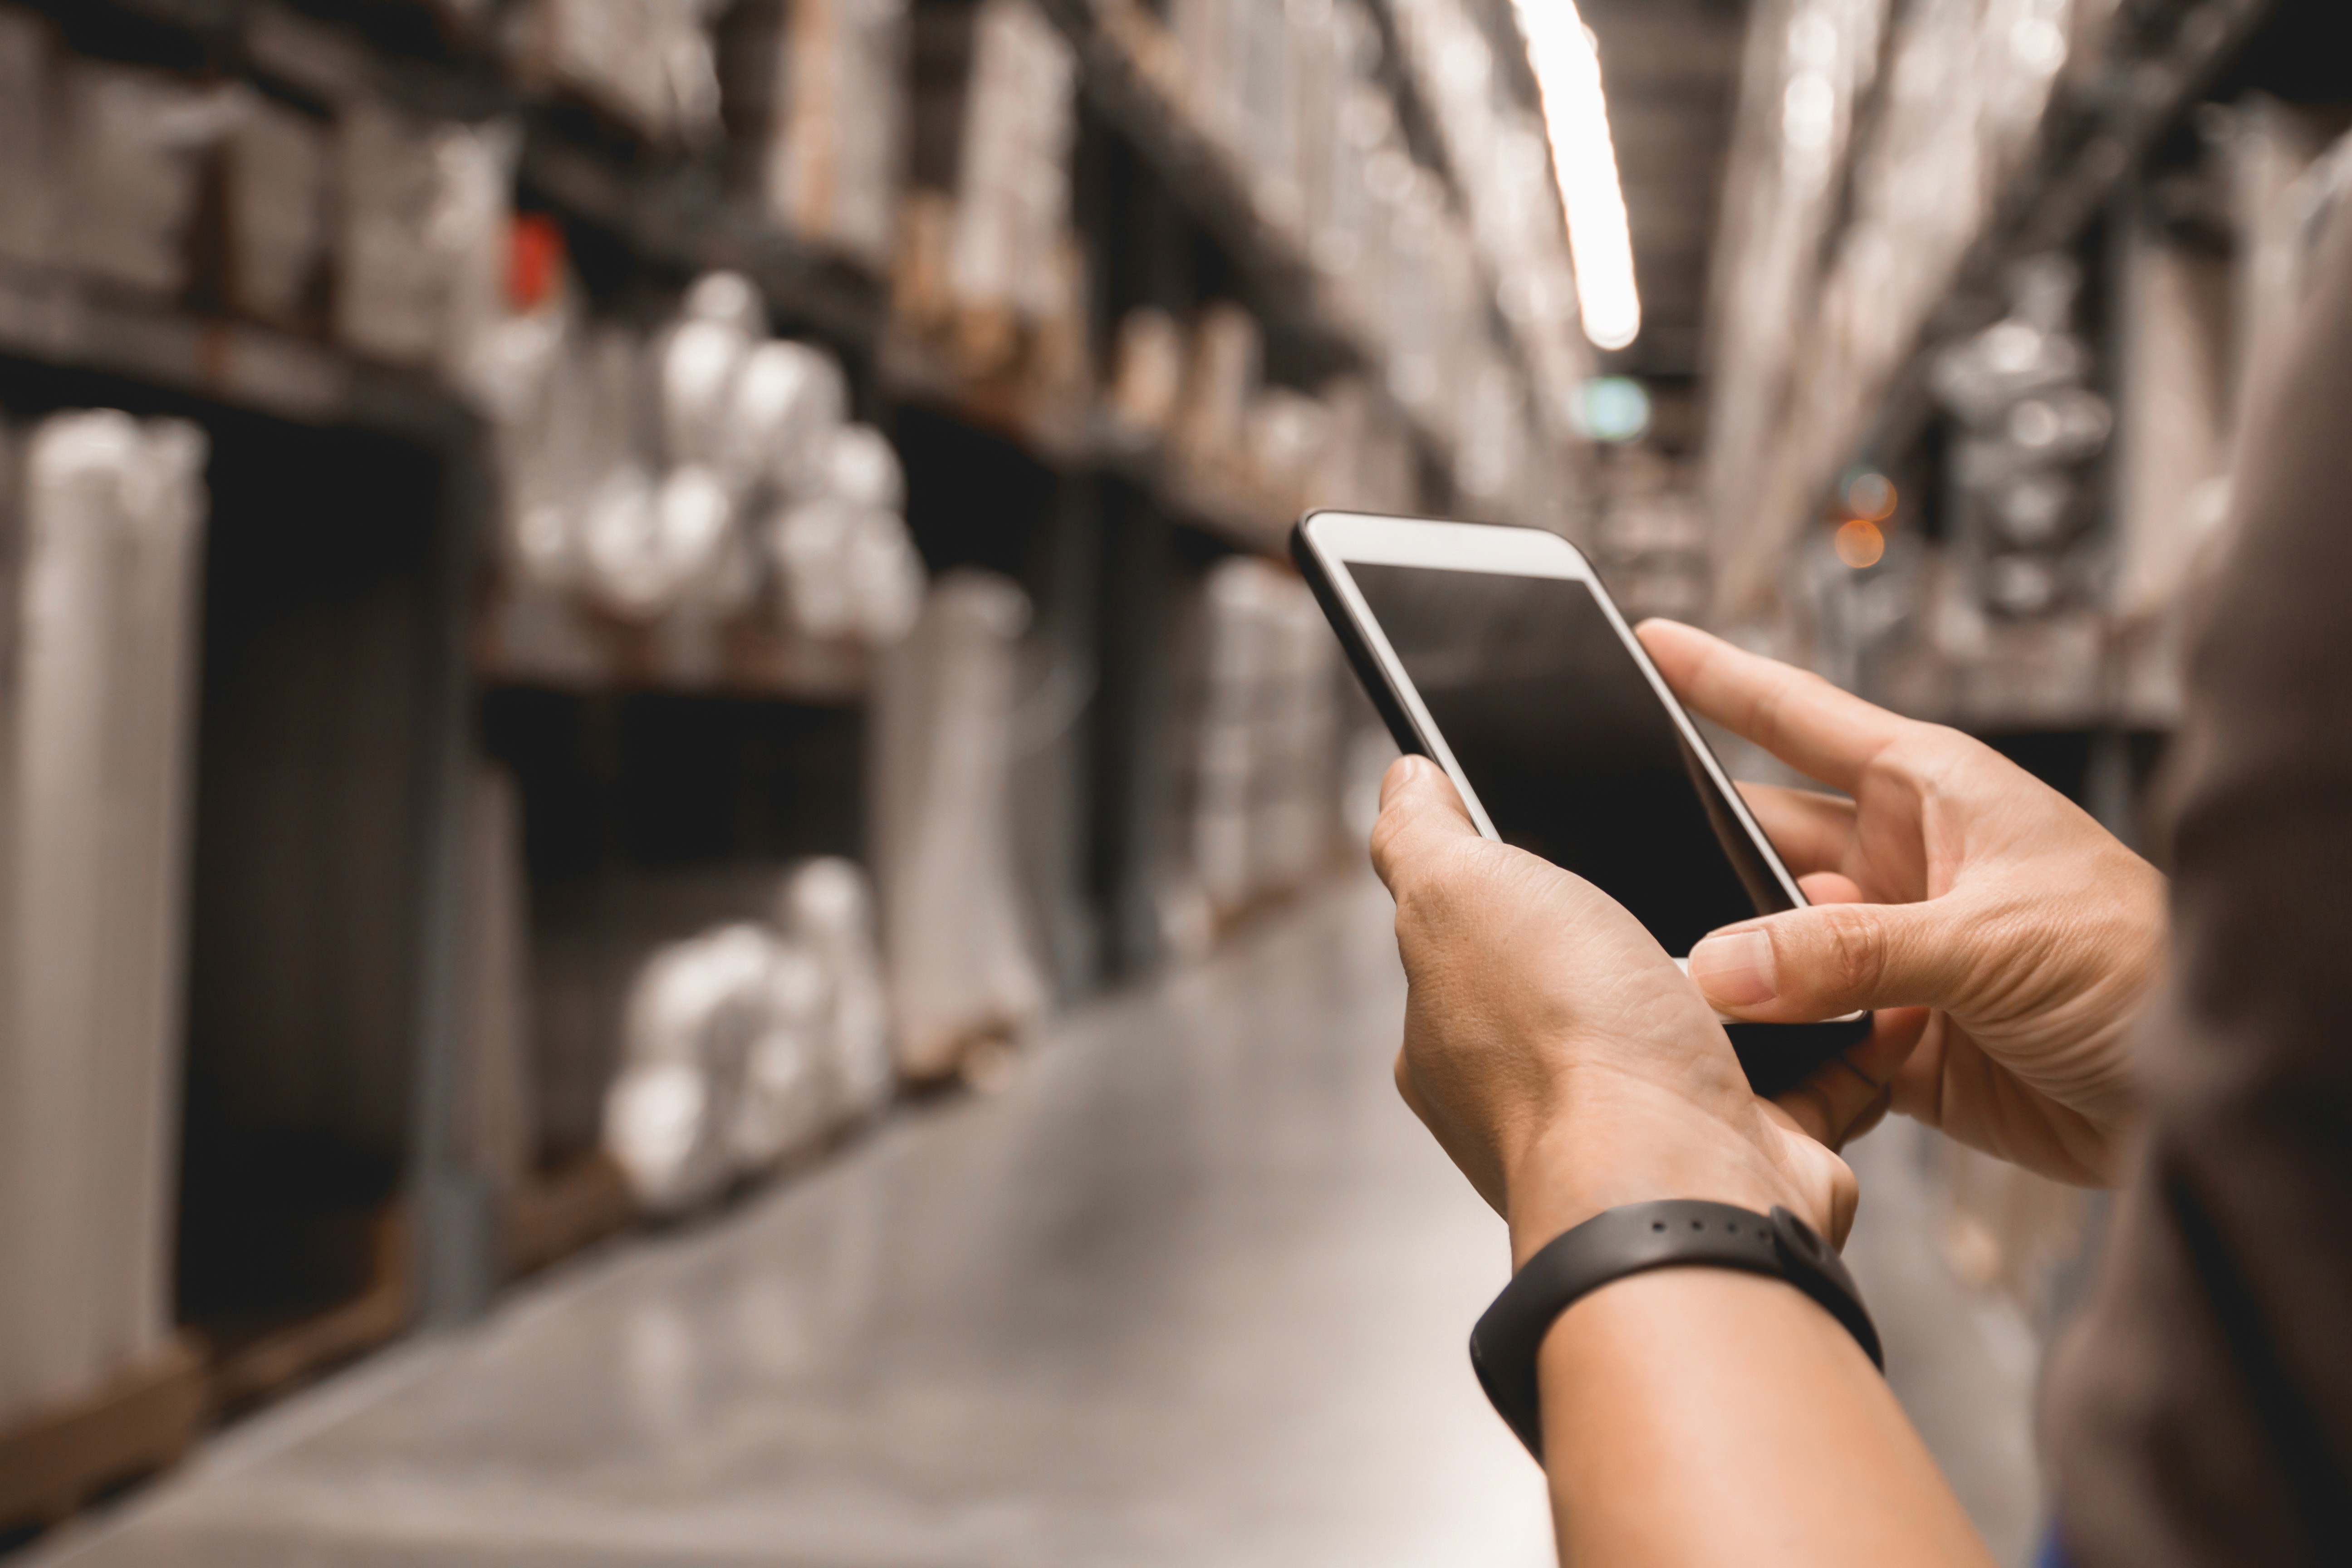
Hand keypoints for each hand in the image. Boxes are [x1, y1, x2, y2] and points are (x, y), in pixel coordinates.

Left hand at [1371, 756, 1913, 1263]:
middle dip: (1675, 913)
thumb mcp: (1456, 895)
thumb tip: (1403, 783)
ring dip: (1770, 959)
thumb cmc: (1563, 1042)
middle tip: (1721, 855)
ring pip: (1720, 1013)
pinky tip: (1869, 975)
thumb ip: (1418, 838)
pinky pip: (1812, 1068)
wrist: (1680, 1181)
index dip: (1533, 875)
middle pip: (1614, 966)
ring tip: (1811, 896)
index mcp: (1463, 1034)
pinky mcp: (1748, 1141)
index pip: (1487, 934)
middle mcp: (1548, 1087)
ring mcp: (1650, 1120)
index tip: (1594, 825)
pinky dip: (1846, 1023)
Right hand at [1638, 620, 2167, 1185]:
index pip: (1799, 718)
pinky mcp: (1895, 1041)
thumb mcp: (1989, 942)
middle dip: (1699, 856)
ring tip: (1672, 978)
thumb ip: (1847, 953)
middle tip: (1622, 874)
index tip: (1647, 637)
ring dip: (1734, 966)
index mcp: (1932, 793)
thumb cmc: (2144, 970)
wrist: (2206, 1101)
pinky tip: (1738, 1053)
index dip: (1719, 678)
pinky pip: (1802, 1035)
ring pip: (1772, 946)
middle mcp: (1904, 865)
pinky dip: (1770, 1048)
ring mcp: (1895, 954)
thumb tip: (1720, 967)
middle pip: (1764, 844)